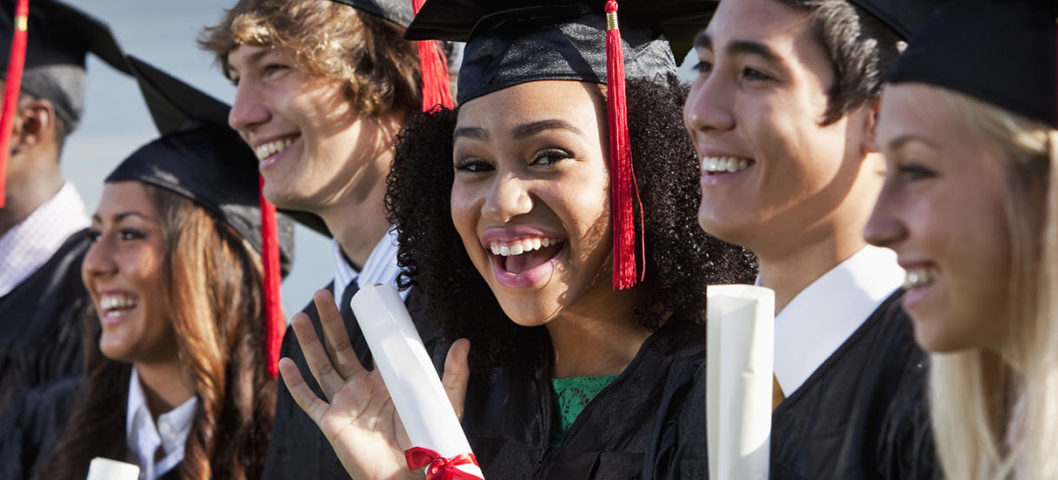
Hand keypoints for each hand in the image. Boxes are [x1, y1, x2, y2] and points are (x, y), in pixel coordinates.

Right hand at [279, 289, 470, 479]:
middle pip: (339, 347)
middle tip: (321, 293)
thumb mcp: (444, 402)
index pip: (370, 343)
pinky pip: (308, 400)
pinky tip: (285, 363)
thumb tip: (464, 342)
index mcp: (385, 378)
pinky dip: (295, 383)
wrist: (411, 475)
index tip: (360, 296)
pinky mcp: (332, 422)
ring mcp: (344, 403)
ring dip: (308, 342)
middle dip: (329, 321)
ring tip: (298, 316)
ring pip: (321, 366)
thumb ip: (453, 375)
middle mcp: (361, 387)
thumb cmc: (428, 442)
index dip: (363, 321)